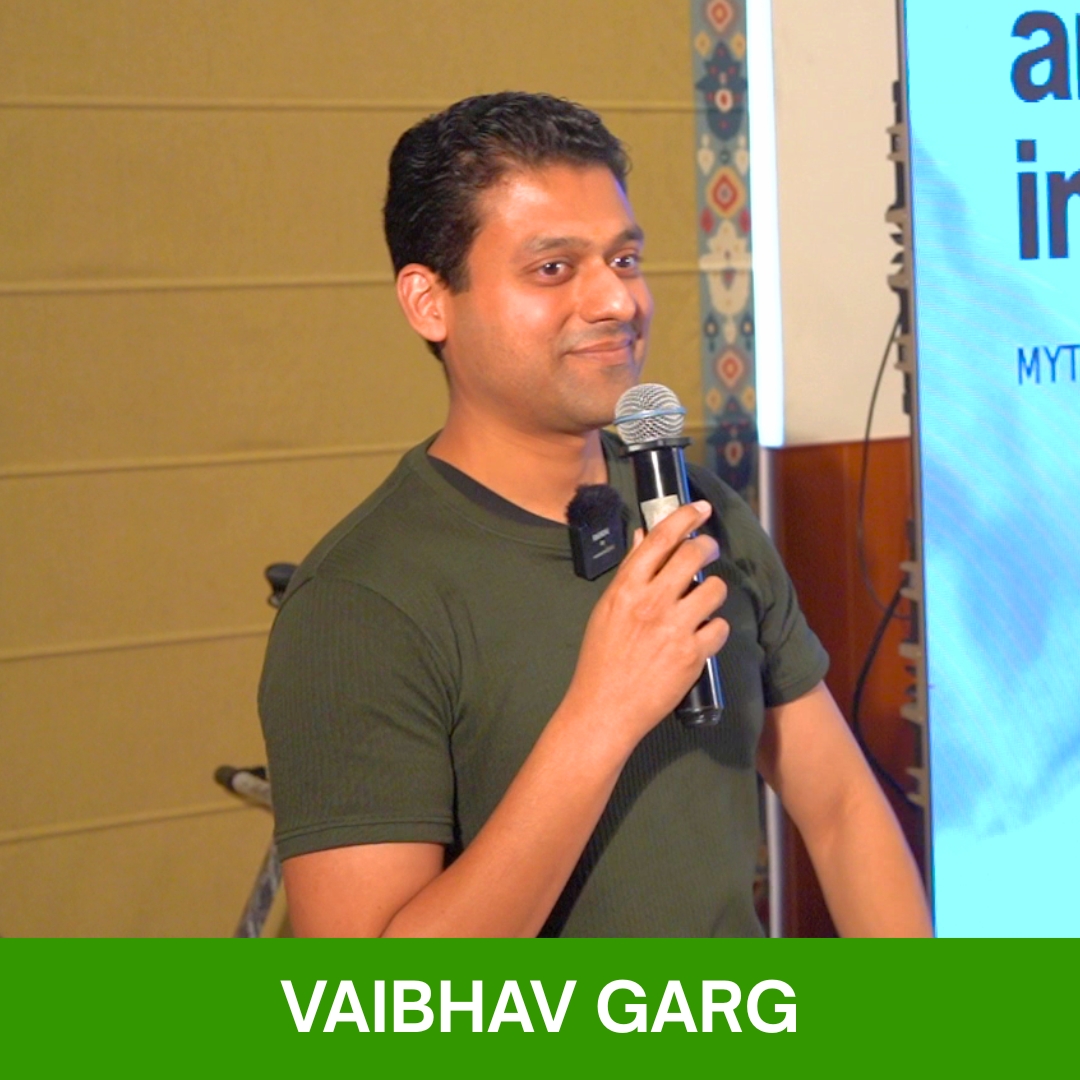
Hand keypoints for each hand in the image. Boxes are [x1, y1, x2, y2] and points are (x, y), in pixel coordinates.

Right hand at [563, 500, 728, 751]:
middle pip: (693, 555)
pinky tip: (702, 635)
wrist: (604, 707)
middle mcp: (651, 603)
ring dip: (713, 591)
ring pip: (715, 589)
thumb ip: (629, 574)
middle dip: (707, 548)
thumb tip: (642, 538)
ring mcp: (674, 628)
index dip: (684, 516)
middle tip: (708, 551)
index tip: (699, 508)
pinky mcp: (693, 655)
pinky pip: (720, 627)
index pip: (660, 539)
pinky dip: (715, 629)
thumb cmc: (601, 659)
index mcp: (626, 589)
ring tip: (703, 600)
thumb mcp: (606, 609)